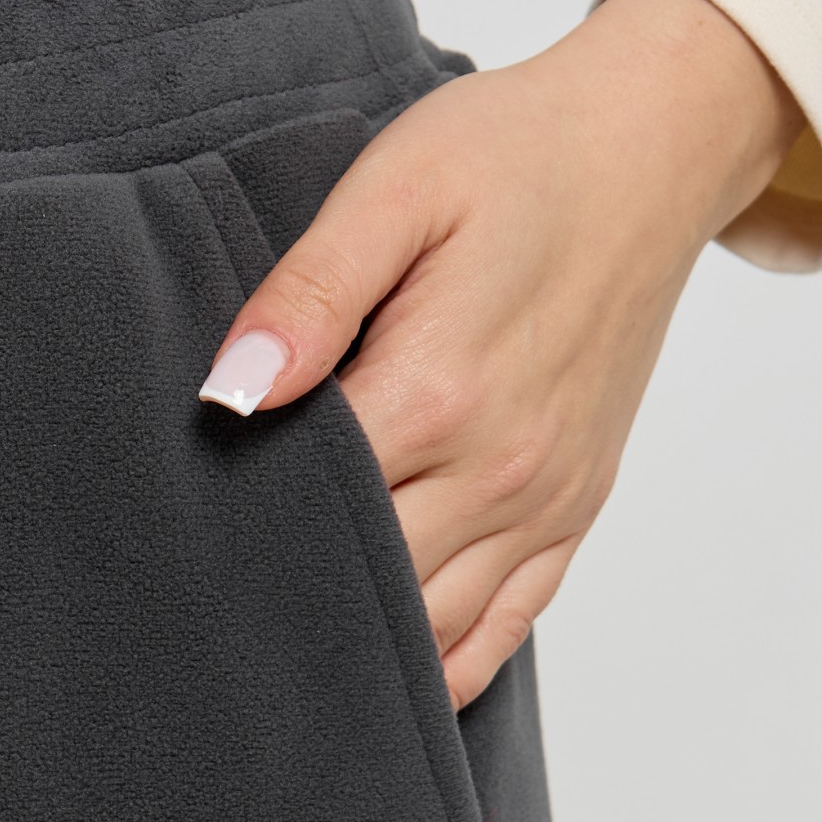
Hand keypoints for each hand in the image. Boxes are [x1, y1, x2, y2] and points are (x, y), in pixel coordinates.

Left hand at [197, 0, 804, 708]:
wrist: (650, 151)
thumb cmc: (514, 156)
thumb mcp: (397, 187)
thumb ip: (309, 294)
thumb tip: (229, 391)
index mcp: (438, 392)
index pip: (307, 502)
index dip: (231, 519)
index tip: (172, 526)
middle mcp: (497, 470)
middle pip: (360, 579)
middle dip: (281, 585)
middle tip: (197, 592)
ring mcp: (542, 502)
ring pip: (429, 629)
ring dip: (353, 641)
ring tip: (270, 640)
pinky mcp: (573, 512)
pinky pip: (502, 631)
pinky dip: (440, 664)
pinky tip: (377, 669)